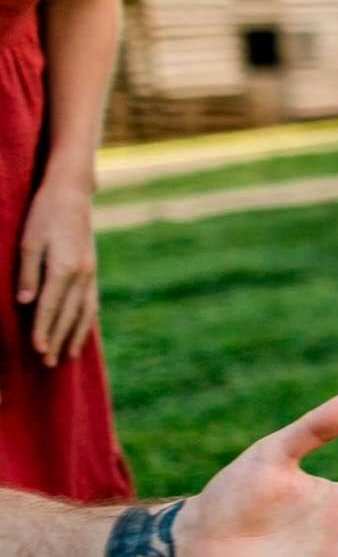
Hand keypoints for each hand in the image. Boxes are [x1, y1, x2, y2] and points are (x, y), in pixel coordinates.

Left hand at [16, 180, 98, 378]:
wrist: (72, 193)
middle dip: (58, 340)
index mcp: (64, 268)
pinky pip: (91, 302)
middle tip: (49, 363)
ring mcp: (90, 273)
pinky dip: (85, 321)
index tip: (36, 350)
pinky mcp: (91, 269)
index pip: (50, 307)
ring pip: (84, 313)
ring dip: (75, 336)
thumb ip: (27, 273)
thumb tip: (26, 304)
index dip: (43, 330)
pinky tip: (80, 331)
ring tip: (67, 356)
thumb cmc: (44, 214)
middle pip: (69, 315)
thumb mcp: (28, 240)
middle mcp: (81, 274)